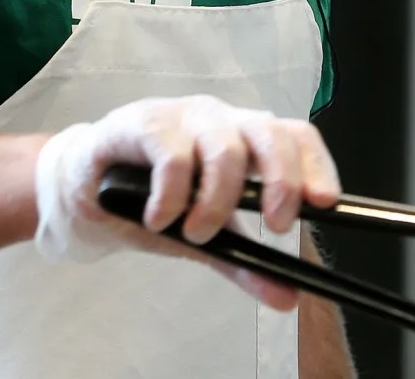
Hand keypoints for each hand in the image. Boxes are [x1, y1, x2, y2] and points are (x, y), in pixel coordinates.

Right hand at [34, 95, 340, 307]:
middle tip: (275, 225)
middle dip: (280, 182)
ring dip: (217, 199)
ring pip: (223, 146)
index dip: (316, 166)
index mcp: (244, 139)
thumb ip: (244, 263)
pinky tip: (161, 217)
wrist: (87, 192)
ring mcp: (183, 116)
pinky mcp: (142, 122)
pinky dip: (172, 191)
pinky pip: (170, 151)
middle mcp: (220, 120)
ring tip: (197, 231)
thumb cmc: (152, 203)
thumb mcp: (205, 238)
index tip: (327, 204)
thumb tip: (288, 297)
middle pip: (269, 134)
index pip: (294, 136)